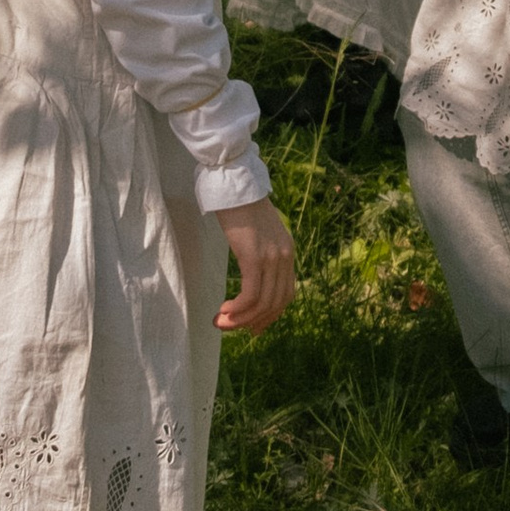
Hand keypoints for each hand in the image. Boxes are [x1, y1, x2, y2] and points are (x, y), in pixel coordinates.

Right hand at [216, 197, 297, 336]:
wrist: (234, 183)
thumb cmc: (238, 205)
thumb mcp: (257, 232)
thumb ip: (260, 251)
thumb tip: (252, 271)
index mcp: (287, 251)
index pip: (286, 295)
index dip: (270, 315)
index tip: (252, 327)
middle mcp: (285, 256)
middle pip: (276, 304)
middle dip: (253, 322)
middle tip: (230, 327)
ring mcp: (272, 257)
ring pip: (262, 304)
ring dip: (241, 320)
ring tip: (221, 322)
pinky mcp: (255, 257)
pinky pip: (251, 295)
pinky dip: (238, 310)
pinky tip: (224, 310)